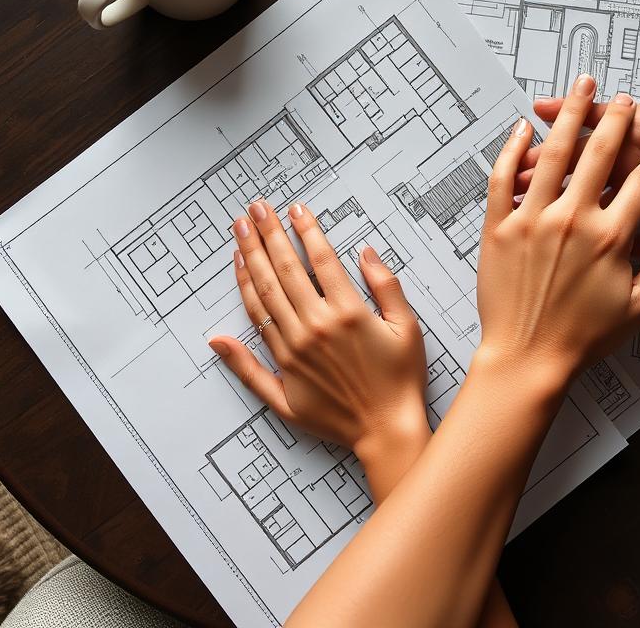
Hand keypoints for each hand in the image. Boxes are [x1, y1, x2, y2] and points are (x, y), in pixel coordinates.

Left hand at [208, 200, 429, 469]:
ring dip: (249, 263)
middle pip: (284, 271)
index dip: (306, 230)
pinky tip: (232, 291)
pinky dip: (241, 315)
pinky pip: (254, 341)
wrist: (386, 430)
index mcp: (348, 313)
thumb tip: (365, 252)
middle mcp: (315, 329)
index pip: (320, 260)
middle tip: (254, 209)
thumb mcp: (407, 326)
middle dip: (267, 235)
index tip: (295, 209)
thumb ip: (386, 286)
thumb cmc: (400, 379)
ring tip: (239, 236)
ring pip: (264, 299)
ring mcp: (294, 352)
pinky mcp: (283, 376)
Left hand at [476, 74, 639, 389]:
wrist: (527, 358)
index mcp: (609, 237)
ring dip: (569, 114)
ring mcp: (531, 219)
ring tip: (581, 86)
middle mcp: (571, 220)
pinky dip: (512, 149)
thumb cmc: (584, 337)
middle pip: (599, 154)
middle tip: (627, 100)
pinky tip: (523, 127)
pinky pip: (502, 177)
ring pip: (553, 153)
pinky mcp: (498, 226)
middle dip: (617, 121)